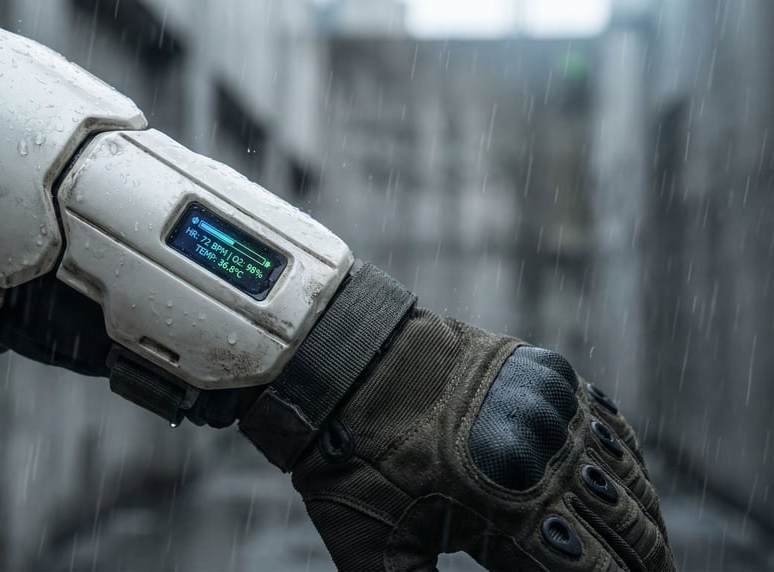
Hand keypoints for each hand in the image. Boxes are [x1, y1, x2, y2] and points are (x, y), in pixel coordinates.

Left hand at [290, 308, 673, 570]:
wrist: (340, 364)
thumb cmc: (349, 463)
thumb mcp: (377, 553)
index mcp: (505, 510)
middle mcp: (541, 456)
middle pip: (626, 528)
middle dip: (644, 561)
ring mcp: (549, 408)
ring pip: (625, 474)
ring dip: (642, 515)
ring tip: (648, 544)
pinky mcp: (545, 371)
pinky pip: (607, 421)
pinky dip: (623, 457)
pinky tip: (625, 479)